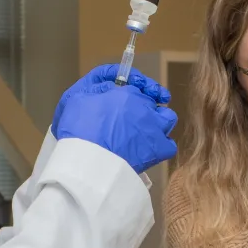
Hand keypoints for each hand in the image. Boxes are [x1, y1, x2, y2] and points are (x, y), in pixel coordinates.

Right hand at [53, 66, 178, 172]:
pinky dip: (161, 146)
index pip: (137, 88)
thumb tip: (111, 87)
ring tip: (147, 132)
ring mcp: (155, 127)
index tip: (127, 100)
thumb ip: (97, 88)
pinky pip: (169, 145)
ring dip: (159, 122)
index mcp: (126, 93)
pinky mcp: (160, 149)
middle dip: (144, 108)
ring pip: (167, 118)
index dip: (132, 93)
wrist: (89, 160)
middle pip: (152, 102)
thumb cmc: (79, 129)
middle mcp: (145, 107)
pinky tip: (149, 150)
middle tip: (132, 119)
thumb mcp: (78, 97)